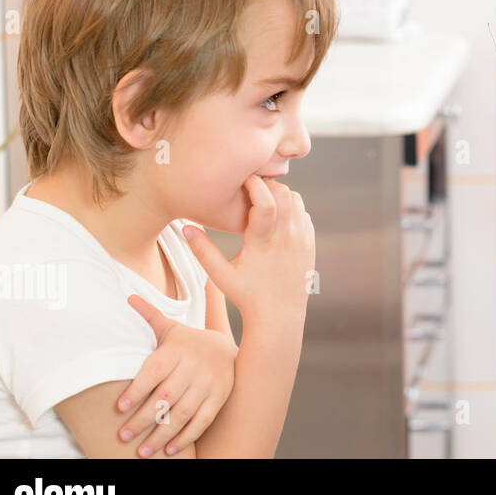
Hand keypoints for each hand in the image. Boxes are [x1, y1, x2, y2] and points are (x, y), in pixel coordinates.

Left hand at [117, 294, 237, 456]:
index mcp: (177, 350)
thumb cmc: (189, 342)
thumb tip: (128, 297)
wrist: (228, 349)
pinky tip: (170, 450)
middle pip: (166, 396)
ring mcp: (208, 384)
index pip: (154, 371)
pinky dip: (186, 437)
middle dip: (144, 419)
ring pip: (183, 413)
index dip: (137, 390)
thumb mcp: (171, 328)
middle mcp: (193, 367)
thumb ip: (149, 316)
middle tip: (124, 436)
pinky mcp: (219, 397)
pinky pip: (202, 421)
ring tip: (142, 452)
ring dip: (162, 435)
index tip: (119, 408)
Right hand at [181, 175, 315, 328]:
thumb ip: (202, 250)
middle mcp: (287, 237)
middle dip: (267, 186)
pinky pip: (304, 214)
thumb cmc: (246, 296)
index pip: (266, 201)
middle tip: (250, 189)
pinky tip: (276, 218)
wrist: (279, 316)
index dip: (255, 184)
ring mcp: (302, 239)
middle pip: (284, 194)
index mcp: (264, 242)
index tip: (243, 178)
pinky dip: (292, 209)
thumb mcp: (220, 275)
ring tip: (261, 202)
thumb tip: (185, 226)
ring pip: (297, 201)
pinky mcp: (310, 244)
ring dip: (280, 195)